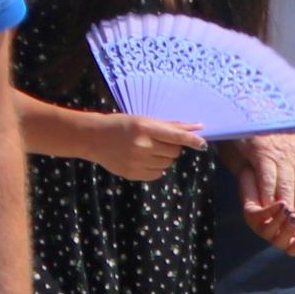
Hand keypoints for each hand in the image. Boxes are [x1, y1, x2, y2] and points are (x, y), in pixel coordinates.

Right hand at [88, 113, 205, 181]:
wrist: (91, 138)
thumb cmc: (120, 125)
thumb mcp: (142, 120)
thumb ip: (170, 126)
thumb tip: (198, 127)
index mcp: (144, 128)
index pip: (176, 136)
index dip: (192, 140)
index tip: (203, 144)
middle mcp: (142, 145)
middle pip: (174, 151)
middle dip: (170, 147)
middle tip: (156, 141)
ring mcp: (137, 161)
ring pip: (167, 163)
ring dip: (162, 157)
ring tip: (145, 150)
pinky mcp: (133, 174)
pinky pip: (157, 174)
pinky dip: (155, 168)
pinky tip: (141, 160)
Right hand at [223, 131, 294, 255]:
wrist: (251, 117)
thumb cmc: (273, 145)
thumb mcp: (294, 164)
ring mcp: (282, 150)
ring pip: (289, 185)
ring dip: (288, 207)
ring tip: (285, 223)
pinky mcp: (262, 149)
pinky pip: (268, 176)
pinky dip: (268, 194)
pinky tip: (267, 206)